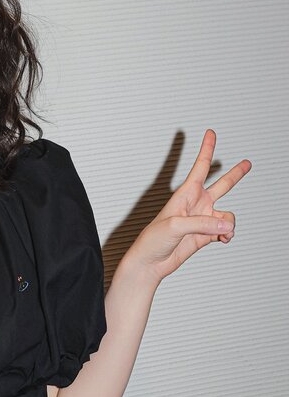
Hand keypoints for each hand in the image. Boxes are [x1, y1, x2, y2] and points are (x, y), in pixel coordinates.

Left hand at [127, 129, 251, 284]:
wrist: (150, 263)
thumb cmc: (153, 240)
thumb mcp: (175, 226)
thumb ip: (203, 224)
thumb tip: (227, 226)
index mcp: (185, 194)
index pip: (200, 167)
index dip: (206, 149)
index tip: (210, 133)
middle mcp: (196, 204)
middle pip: (221, 185)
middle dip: (235, 174)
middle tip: (247, 163)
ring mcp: (202, 220)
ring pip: (227, 215)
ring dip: (229, 223)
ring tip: (223, 233)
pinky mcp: (205, 235)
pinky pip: (225, 231)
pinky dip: (228, 235)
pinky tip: (224, 239)